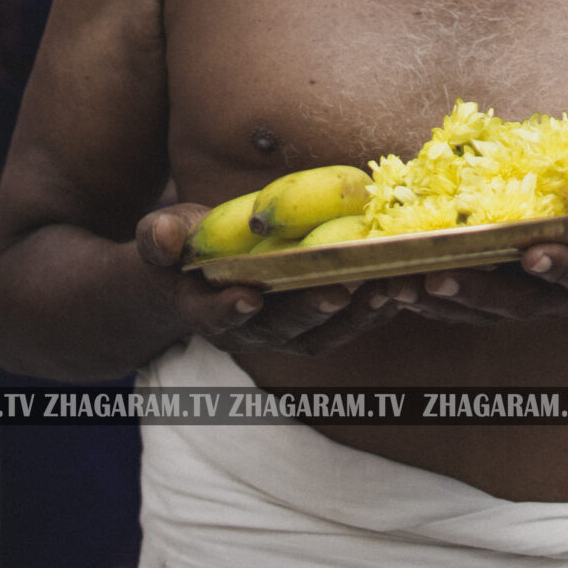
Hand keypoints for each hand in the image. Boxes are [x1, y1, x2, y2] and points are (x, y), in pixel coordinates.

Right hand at [137, 203, 411, 356]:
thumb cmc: (188, 247)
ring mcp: (290, 333)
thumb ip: (160, 238)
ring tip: (388, 288)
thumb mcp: (164, 237)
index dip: (232, 311)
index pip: (217, 318)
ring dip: (359, 314)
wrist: (207, 272)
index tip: (250, 298)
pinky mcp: (324, 324)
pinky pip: (354, 322)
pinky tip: (407, 284)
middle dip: (311, 311)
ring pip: (326, 334)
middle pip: (282, 330)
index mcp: (207, 311)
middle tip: (338, 291)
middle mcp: (251, 331)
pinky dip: (380, 307)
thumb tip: (162, 233)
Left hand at [413, 161, 567, 323]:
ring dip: (443, 301)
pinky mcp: (509, 306)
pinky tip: (398, 290)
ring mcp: (532, 305)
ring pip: (483, 312)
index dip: (559, 266)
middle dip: (477, 290)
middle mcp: (562, 297)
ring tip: (401, 286)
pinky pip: (468, 312)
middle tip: (438, 276)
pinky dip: (434, 305)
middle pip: (516, 302)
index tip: (535, 256)